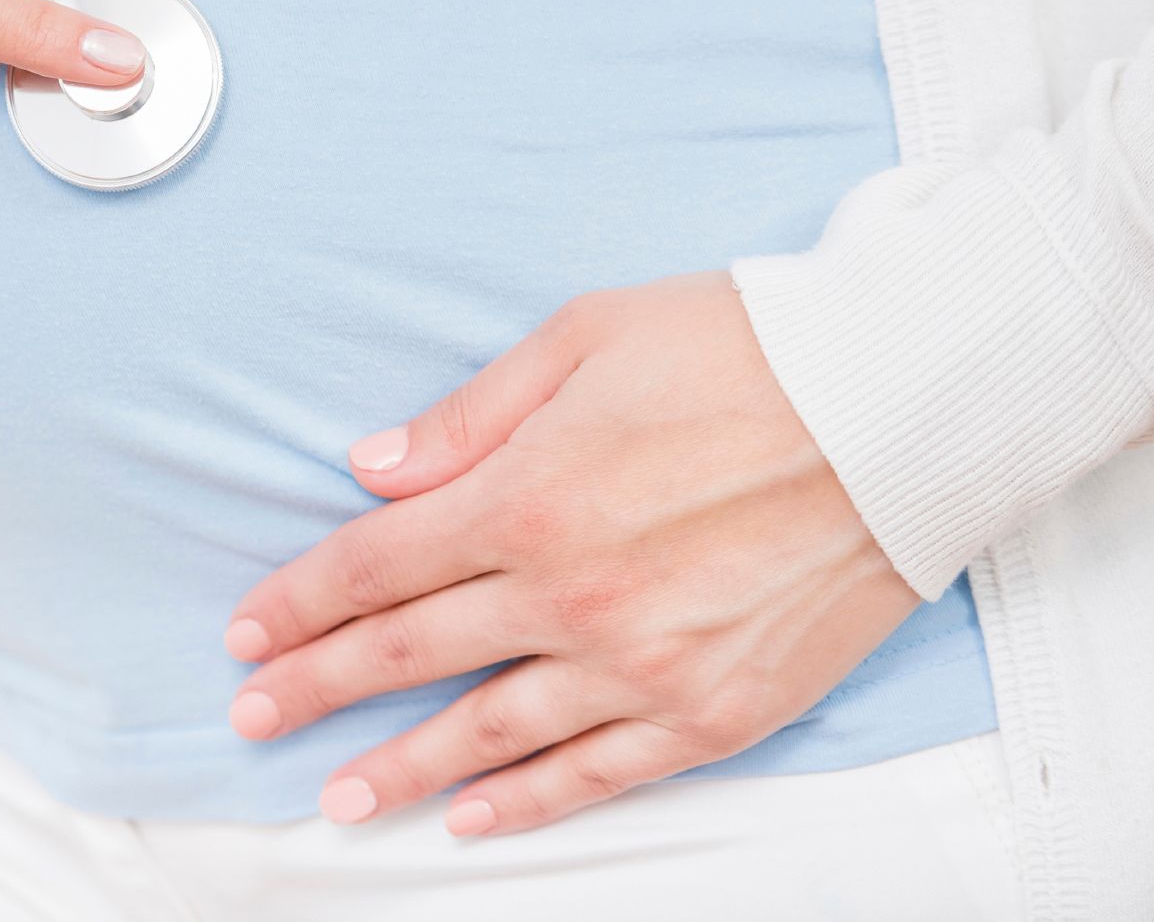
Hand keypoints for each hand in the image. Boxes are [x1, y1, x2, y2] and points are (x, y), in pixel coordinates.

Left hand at [221, 272, 916, 836]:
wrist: (907, 406)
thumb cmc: (748, 348)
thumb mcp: (584, 337)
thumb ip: (468, 416)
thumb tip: (371, 469)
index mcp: (527, 496)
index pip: (374, 565)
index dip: (299, 603)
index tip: (246, 634)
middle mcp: (571, 594)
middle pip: (410, 654)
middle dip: (317, 690)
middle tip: (251, 719)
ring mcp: (645, 665)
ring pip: (491, 733)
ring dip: (402, 769)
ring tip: (336, 798)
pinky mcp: (718, 710)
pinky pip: (601, 774)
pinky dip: (529, 802)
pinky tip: (473, 817)